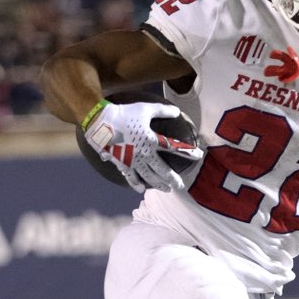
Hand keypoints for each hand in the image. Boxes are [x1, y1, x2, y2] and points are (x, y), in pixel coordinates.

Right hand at [83, 101, 203, 191]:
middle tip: (181, 186)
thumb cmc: (123, 113)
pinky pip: (131, 177)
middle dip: (173, 180)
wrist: (100, 122)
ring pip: (149, 178)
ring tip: (166, 190)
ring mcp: (132, 161)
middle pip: (163, 171)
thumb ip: (162, 110)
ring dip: (159, 185)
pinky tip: (141, 189)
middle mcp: (144, 154)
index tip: (198, 155)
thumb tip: (177, 111)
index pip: (174, 147)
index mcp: (152, 141)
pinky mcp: (121, 164)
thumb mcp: (145, 109)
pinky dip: (136, 184)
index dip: (188, 151)